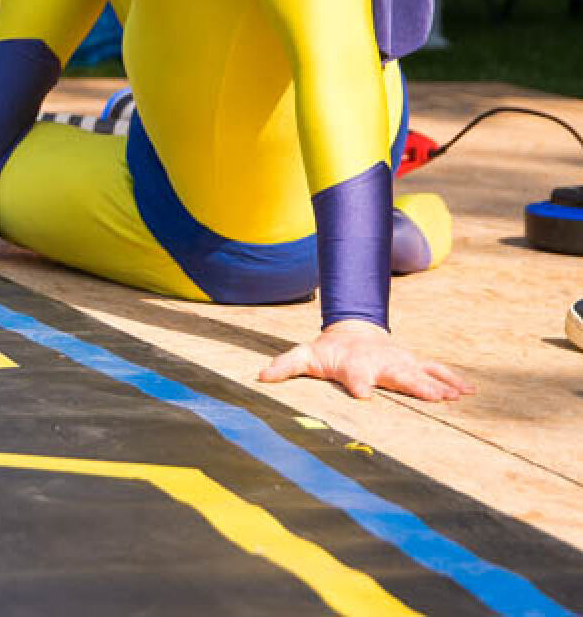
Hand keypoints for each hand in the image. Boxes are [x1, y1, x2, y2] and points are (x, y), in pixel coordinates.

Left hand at [258, 319, 474, 402]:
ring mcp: (400, 361)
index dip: (358, 384)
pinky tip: (470, 391)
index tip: (363, 394)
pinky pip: (436, 371)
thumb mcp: (304, 356)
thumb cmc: (328, 351)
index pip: (355, 375)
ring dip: (441, 384)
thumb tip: (260, 377)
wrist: (352, 331)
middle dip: (416, 385)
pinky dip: (453, 380)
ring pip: (423, 372)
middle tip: (435, 399)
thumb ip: (285, 366)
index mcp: (354, 365)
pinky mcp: (414, 363)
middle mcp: (381, 362)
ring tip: (459, 397)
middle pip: (399, 375)